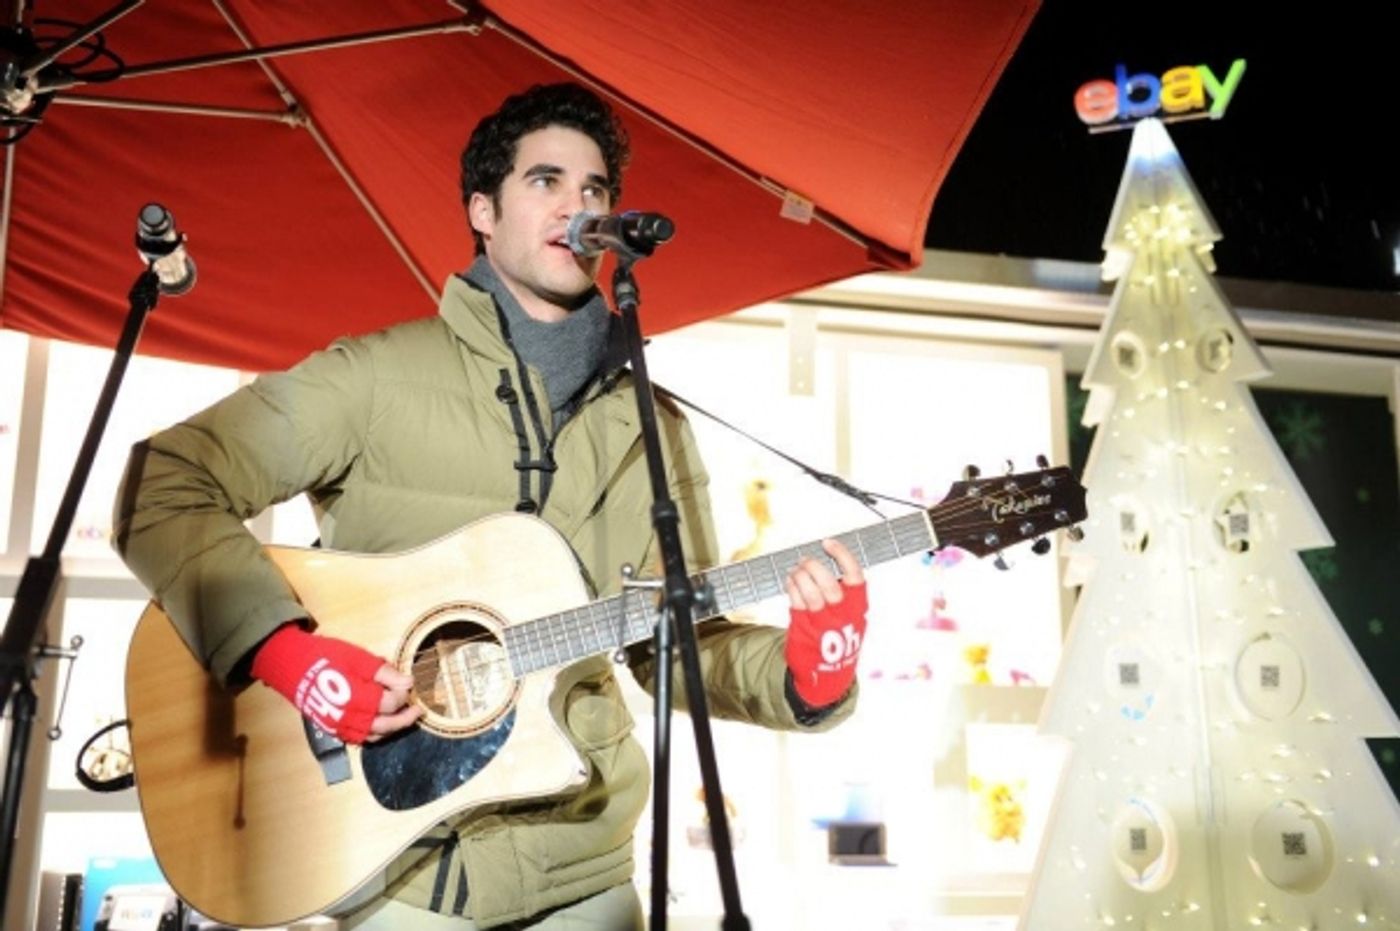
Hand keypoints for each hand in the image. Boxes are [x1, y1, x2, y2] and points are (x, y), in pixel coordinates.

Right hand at [250, 623, 420, 742]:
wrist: (291, 665)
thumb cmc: (325, 656)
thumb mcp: (358, 657)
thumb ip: (384, 672)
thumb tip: (408, 682)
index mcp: (356, 698)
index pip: (390, 703)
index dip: (403, 693)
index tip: (409, 682)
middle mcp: (348, 717)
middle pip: (385, 726)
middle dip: (404, 719)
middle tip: (417, 710)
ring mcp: (338, 725)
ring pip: (372, 736)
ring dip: (390, 729)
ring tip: (402, 717)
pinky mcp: (331, 727)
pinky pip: (357, 738)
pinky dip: (372, 733)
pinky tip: (380, 723)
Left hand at [784, 539, 866, 707]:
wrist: (827, 675)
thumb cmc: (839, 637)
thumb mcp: (852, 617)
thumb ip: (845, 595)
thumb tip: (827, 562)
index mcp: (858, 608)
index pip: (855, 576)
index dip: (842, 555)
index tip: (828, 543)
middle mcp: (842, 615)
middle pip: (829, 584)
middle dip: (814, 566)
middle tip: (806, 560)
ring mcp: (822, 623)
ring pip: (811, 593)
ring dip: (800, 575)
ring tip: (797, 569)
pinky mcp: (803, 628)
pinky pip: (796, 601)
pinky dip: (791, 586)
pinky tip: (791, 580)